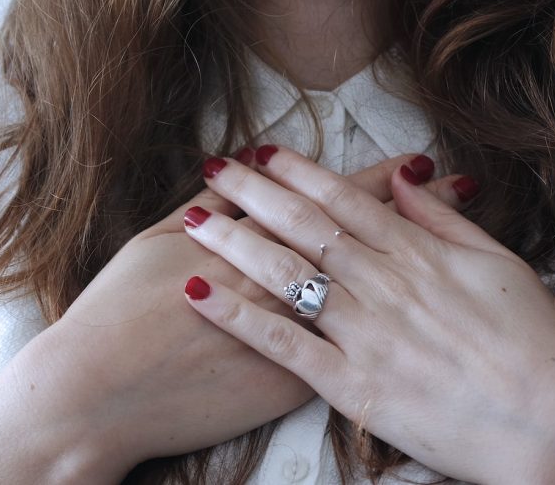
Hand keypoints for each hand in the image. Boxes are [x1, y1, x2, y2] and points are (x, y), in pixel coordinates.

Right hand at [0, 151, 468, 483]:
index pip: (334, 199)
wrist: (99, 393)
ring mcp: (298, 333)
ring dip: (416, 258)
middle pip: (365, 235)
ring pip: (371, 287)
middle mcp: (289, 280)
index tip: (420, 161)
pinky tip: (419, 312)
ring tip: (451, 245)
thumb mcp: (154, 241)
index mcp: (258, 237)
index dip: (381, 177)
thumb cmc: (118, 311)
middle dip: (414, 207)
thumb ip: (205, 207)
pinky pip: (353, 347)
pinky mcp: (296, 381)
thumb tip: (233, 173)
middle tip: (455, 183)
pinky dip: (391, 322)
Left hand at [184, 146, 554, 484]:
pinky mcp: (351, 385)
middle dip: (255, 193)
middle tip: (215, 168)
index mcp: (418, 254)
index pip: (345, 200)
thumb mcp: (500, 264)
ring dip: (235, 242)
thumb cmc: (533, 342)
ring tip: (194, 218)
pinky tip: (199, 294)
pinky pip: (284, 345)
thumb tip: (410, 177)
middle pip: (305, 226)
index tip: (264, 152)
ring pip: (286, 275)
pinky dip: (238, 318)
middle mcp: (383, 284)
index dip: (299, 172)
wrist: (551, 424)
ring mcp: (364, 333)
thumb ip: (446, 220)